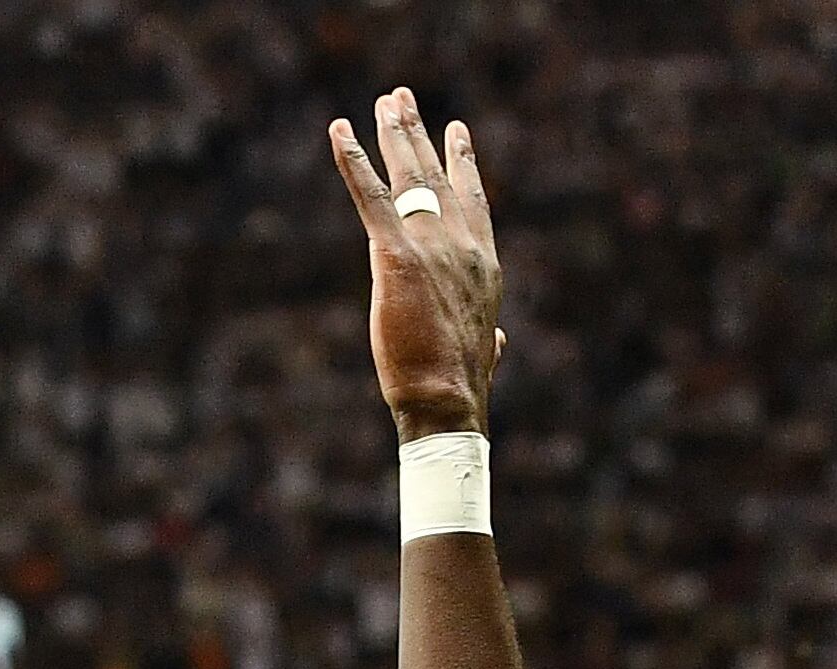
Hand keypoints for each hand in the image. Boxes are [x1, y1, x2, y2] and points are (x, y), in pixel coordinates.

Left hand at [329, 87, 500, 437]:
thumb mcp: (481, 353)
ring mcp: (432, 245)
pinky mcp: (397, 255)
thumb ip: (487, 337)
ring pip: (410, 176)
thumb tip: (497, 343)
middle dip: (419, 135)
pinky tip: (339, 131)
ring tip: (385, 102)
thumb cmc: (460, 387)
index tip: (456, 132)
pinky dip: (353, 160)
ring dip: (394, 134)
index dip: (463, 163)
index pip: (473, 201)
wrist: (448, 400)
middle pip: (438, 176)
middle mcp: (463, 243)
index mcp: (484, 264)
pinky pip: (371, 197)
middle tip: (403, 100)